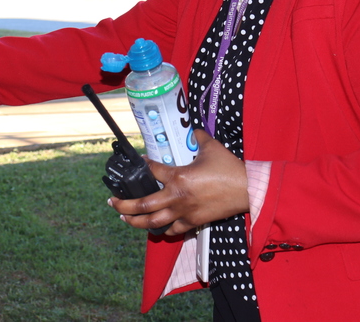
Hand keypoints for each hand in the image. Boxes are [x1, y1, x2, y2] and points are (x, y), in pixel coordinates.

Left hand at [110, 130, 248, 236]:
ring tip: (125, 219)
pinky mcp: (193, 222)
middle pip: (143, 205)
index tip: (138, 162)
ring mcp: (184, 212)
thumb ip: (198, 138)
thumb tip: (194, 130)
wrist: (247, 190)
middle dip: (123, 205)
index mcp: (178, 177)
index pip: (151, 171)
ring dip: (136, 222)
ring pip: (153, 222)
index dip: (143, 165)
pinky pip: (173, 230)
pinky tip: (155, 229)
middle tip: (112, 203)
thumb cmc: (229, 168)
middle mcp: (176, 197)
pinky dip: (162, 230)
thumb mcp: (211, 147)